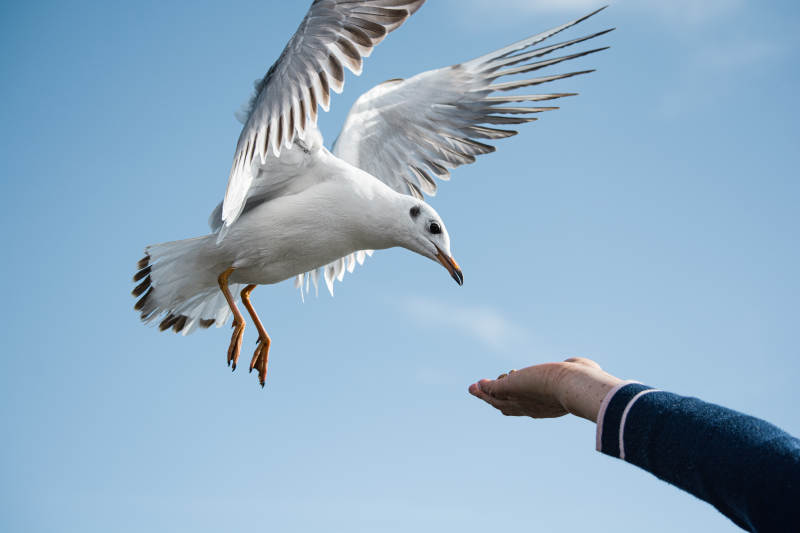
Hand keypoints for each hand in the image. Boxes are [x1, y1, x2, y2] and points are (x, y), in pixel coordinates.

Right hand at [468, 358, 623, 421]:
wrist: (574, 386)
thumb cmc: (584, 380)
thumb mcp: (577, 370)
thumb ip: (576, 367)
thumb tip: (580, 363)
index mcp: (546, 407)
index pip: (526, 407)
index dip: (516, 403)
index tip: (508, 400)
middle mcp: (532, 407)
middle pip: (507, 406)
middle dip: (494, 400)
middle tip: (482, 394)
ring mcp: (520, 400)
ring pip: (496, 400)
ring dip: (485, 394)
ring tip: (475, 388)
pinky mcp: (511, 388)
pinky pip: (493, 390)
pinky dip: (483, 389)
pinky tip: (476, 384)